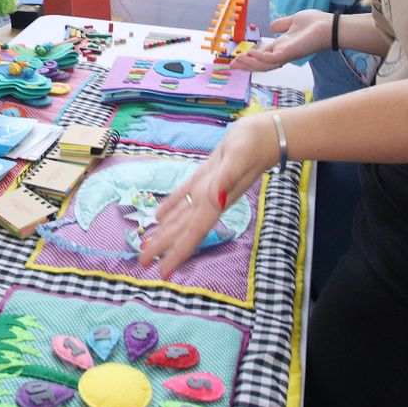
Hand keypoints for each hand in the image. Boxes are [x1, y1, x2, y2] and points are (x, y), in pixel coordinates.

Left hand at [138, 115, 271, 277]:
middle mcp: (209, 201)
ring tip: (147, 245)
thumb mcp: (238, 158)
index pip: (193, 233)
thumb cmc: (253, 145)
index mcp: (215, 202)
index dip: (177, 253)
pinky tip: (159, 216)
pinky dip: (170, 208)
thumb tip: (217, 200)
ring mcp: (207, 190)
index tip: (163, 271)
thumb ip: (226, 179)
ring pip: (181, 217)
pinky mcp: (205, 177)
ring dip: (164, 232)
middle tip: (142, 261)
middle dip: (163, 247)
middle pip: (182, 230)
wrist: (264, 134)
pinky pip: (184, 197)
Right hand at [230, 9, 333, 71]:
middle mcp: (283, 53)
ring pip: (264, 65)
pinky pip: (271, 59)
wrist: (329, 26)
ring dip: (249, 64)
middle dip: (246, 66)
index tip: (238, 57)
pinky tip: (250, 54)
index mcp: (283, 46)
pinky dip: (259, 58)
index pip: (263, 55)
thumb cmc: (315, 23)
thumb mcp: (293, 21)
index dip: (251, 57)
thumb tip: (271, 26)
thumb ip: (281, 25)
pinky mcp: (289, 53)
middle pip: (261, 64)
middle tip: (231, 66)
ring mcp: (286, 55)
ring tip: (237, 61)